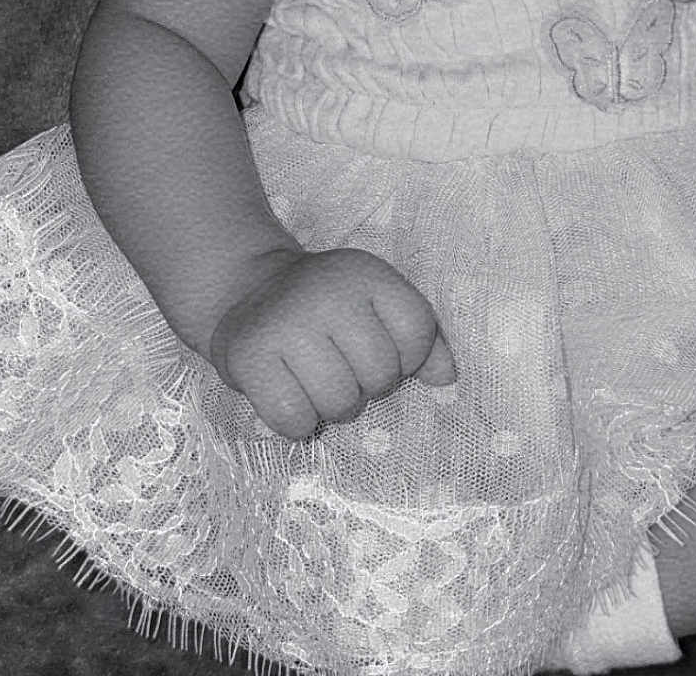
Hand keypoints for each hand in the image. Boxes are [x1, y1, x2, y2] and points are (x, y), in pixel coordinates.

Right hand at [209, 247, 455, 440]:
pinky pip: (294, 419)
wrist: (249, 290)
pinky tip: (290, 394)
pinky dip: (297, 422)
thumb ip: (420, 337)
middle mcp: (326, 292)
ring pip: (339, 402)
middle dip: (368, 386)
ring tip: (318, 382)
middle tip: (344, 368)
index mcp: (366, 273)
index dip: (409, 357)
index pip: (416, 329)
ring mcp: (285, 323)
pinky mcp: (248, 356)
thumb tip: (446, 377)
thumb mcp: (377, 303)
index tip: (383, 350)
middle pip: (380, 374)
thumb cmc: (328, 308)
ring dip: (333, 408)